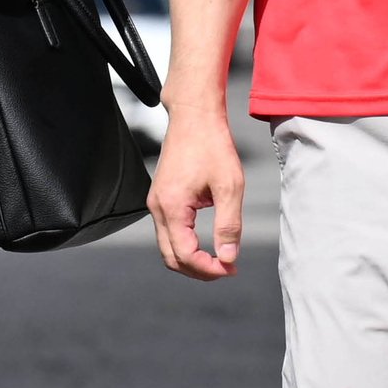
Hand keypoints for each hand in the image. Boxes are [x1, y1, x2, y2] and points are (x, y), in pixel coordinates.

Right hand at [150, 111, 242, 280]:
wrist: (194, 118)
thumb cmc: (211, 146)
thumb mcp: (230, 187)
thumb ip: (229, 226)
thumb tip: (228, 257)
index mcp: (172, 207)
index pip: (184, 255)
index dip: (208, 269)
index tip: (230, 268)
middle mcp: (157, 208)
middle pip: (170, 257)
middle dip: (198, 270)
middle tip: (226, 269)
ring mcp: (156, 203)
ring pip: (167, 246)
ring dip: (191, 259)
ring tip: (219, 259)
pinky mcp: (160, 198)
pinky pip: (168, 232)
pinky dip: (185, 244)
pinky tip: (206, 242)